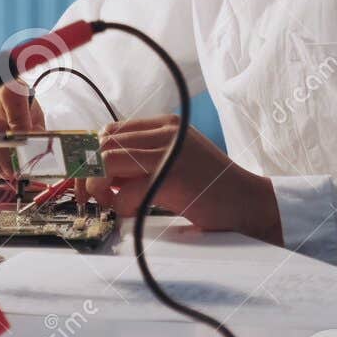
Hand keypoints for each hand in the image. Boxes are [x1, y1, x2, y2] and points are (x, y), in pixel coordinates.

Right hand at [0, 82, 43, 180]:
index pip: (13, 102)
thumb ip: (36, 130)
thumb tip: (35, 148)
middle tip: (13, 170)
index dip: (20, 129)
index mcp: (7, 86)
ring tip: (0, 172)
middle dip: (5, 154)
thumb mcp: (33, 115)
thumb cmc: (18, 111)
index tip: (26, 149)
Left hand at [76, 115, 282, 244]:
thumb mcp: (175, 161)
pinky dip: (122, 207)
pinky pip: (125, 192)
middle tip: (94, 196)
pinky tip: (138, 212)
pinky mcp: (170, 177)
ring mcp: (169, 152)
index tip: (87, 177)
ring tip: (116, 204)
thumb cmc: (210, 188)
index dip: (93, 154)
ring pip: (108, 162)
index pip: (111, 130)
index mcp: (167, 124)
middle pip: (104, 143)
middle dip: (90, 172)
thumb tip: (99, 171)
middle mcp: (166, 132)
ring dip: (102, 189)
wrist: (248, 203)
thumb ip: (143, 159)